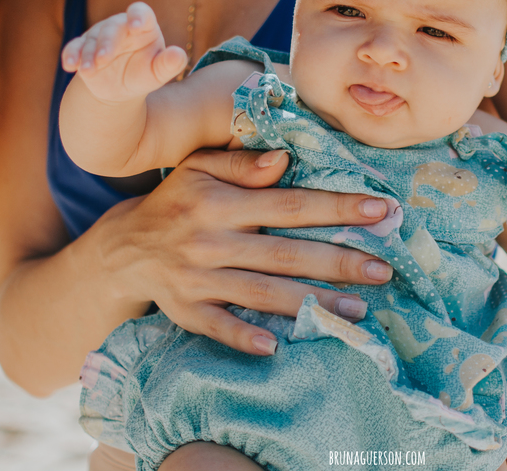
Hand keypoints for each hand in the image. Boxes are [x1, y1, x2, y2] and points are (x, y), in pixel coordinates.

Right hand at [60, 1, 186, 102]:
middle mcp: (120, 26)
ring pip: (91, 39)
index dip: (138, 16)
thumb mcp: (158, 72)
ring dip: (88, 54)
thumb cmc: (143, 74)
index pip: (140, 12)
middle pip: (113, 28)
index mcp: (143, 26)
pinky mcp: (82, 47)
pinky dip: (71, 55)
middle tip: (103, 59)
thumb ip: (170, 64)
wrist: (118, 88)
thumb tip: (179, 55)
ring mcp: (99, 35)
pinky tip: (69, 65)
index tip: (136, 25)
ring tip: (88, 71)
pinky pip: (74, 47)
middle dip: (107, 43)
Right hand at [94, 147, 396, 356]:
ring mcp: (197, 280)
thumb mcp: (199, 168)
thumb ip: (241, 164)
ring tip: (359, 309)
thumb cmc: (176, 201)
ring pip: (263, 293)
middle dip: (338, 262)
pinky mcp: (186, 311)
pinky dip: (243, 336)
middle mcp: (209, 241)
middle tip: (384, 270)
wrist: (122, 247)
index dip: (337, 208)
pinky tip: (276, 346)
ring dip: (312, 303)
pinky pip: (218, 327)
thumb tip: (284, 159)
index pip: (290, 205)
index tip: (381, 211)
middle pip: (285, 254)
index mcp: (219, 202)